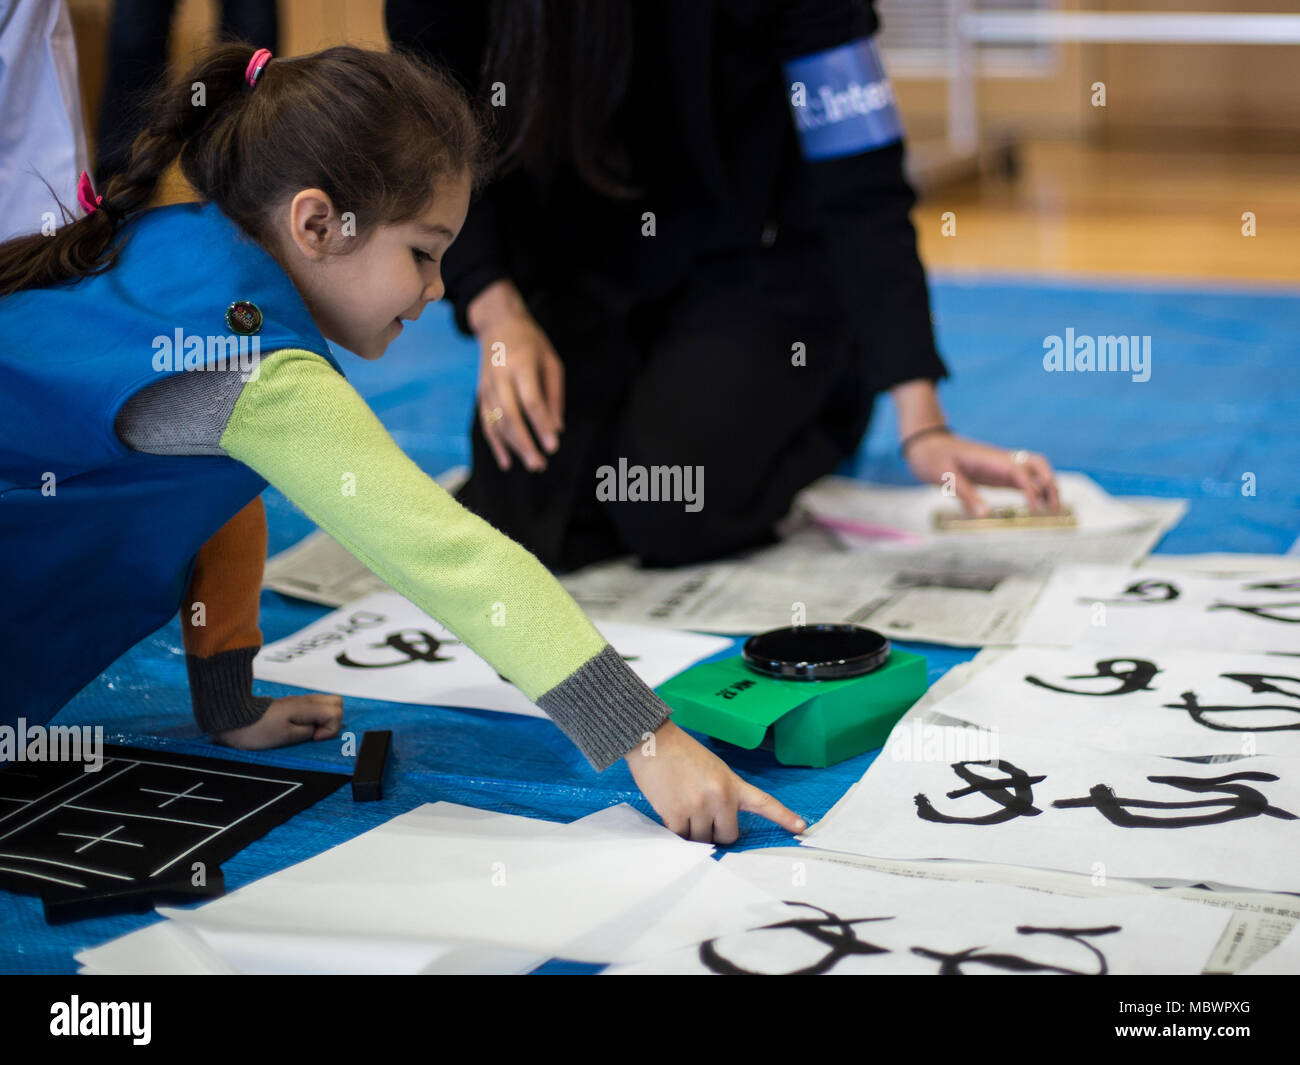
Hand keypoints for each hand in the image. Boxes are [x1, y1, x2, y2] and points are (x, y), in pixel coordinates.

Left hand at [212, 693, 342, 749]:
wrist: (233, 719)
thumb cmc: (256, 730)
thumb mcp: (285, 737)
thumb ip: (307, 732)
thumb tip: (317, 729)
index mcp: (305, 707)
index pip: (336, 712)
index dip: (330, 729)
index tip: (314, 738)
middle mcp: (305, 700)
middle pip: (337, 702)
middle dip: (332, 720)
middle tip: (316, 734)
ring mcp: (299, 701)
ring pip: (326, 703)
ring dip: (323, 719)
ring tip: (308, 732)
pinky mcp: (292, 705)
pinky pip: (314, 708)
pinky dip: (314, 718)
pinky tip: (300, 728)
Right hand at [467, 280, 563, 472]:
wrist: (498, 324)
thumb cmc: (531, 343)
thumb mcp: (551, 362)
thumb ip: (554, 396)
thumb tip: (557, 429)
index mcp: (521, 364)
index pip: (531, 401)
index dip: (541, 425)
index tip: (553, 446)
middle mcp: (500, 376)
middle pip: (510, 415)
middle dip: (525, 443)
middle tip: (540, 464)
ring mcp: (486, 385)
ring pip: (496, 421)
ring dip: (512, 447)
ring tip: (532, 464)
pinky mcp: (480, 393)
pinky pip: (486, 422)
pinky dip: (496, 444)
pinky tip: (507, 462)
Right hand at [624, 719, 807, 844]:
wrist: (653, 741)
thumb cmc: (681, 754)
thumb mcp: (713, 769)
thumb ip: (722, 795)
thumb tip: (716, 826)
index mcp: (732, 784)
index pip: (764, 803)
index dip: (784, 817)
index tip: (802, 827)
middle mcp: (720, 797)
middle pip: (727, 836)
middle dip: (714, 832)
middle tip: (700, 815)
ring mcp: (699, 807)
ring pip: (701, 840)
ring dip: (692, 832)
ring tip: (681, 806)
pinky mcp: (676, 814)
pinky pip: (680, 837)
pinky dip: (675, 831)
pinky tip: (670, 811)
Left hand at [904, 430, 1059, 516]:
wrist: (925, 444)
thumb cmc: (933, 457)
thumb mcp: (945, 476)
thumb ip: (966, 494)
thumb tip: (984, 515)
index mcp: (990, 458)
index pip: (1020, 472)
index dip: (1032, 490)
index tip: (1036, 510)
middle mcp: (1000, 460)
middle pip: (1037, 465)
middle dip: (1050, 484)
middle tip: (1055, 509)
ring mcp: (1000, 465)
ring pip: (1033, 472)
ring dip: (1046, 487)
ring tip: (1052, 511)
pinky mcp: (996, 473)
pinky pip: (1021, 480)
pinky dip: (1033, 491)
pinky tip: (1036, 507)